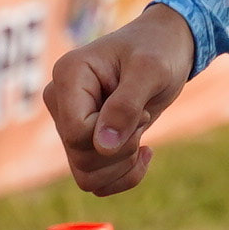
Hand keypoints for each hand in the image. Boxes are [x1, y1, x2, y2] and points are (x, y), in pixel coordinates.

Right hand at [43, 2, 200, 195]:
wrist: (167, 48)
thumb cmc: (159, 50)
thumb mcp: (151, 70)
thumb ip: (126, 105)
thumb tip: (102, 147)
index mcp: (67, 75)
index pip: (77, 132)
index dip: (114, 134)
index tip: (139, 109)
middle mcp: (61, 102)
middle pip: (81, 158)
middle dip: (123, 150)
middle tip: (143, 116)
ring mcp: (70, 124)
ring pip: (86, 176)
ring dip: (123, 166)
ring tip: (141, 134)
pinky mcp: (85, 142)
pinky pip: (95, 181)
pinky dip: (124, 176)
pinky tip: (145, 152)